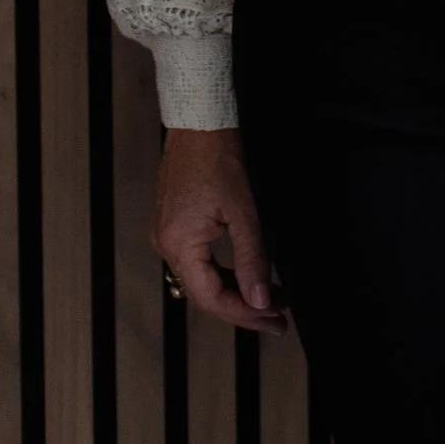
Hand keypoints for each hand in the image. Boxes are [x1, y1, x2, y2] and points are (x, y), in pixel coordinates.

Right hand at [152, 126, 290, 332]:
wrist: (199, 122)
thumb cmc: (219, 159)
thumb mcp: (243, 212)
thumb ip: (252, 259)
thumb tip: (261, 301)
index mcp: (178, 244)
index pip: (211, 298)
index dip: (244, 314)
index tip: (275, 321)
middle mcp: (166, 245)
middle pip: (205, 294)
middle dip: (244, 307)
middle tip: (279, 317)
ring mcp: (167, 235)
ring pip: (202, 280)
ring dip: (236, 292)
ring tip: (272, 299)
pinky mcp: (174, 226)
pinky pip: (198, 263)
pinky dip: (224, 274)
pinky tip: (248, 277)